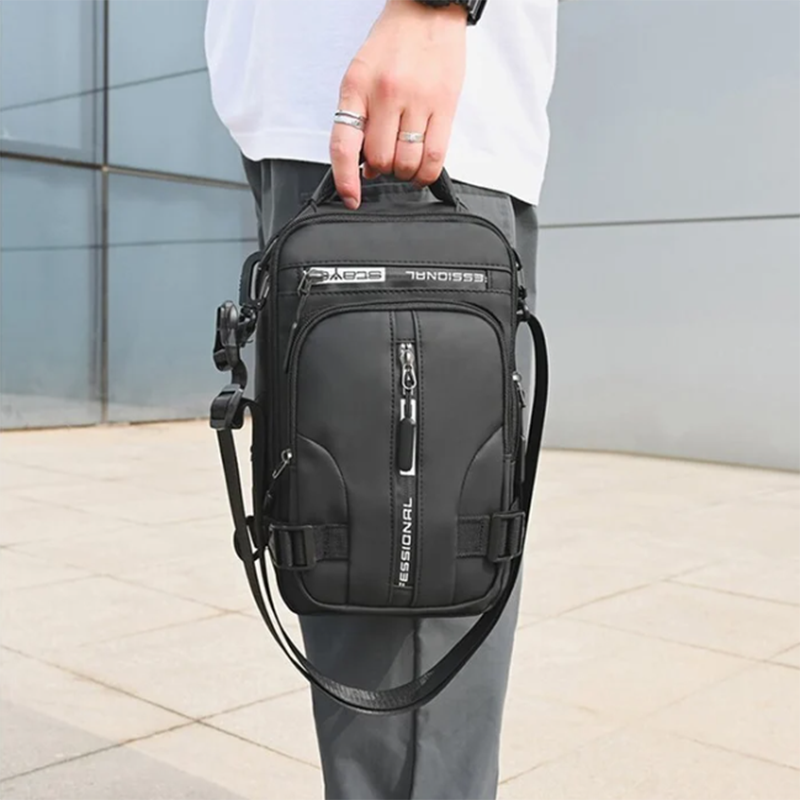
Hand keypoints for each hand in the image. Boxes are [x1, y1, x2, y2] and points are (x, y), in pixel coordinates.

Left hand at [330, 0, 466, 208]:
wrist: (427, 11)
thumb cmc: (393, 44)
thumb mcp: (362, 75)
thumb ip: (360, 119)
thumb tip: (365, 167)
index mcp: (356, 87)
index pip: (345, 145)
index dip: (345, 179)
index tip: (351, 198)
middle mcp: (385, 94)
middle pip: (380, 160)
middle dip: (382, 168)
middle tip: (387, 157)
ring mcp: (417, 100)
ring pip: (407, 162)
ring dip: (405, 172)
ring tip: (407, 160)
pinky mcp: (444, 106)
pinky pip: (435, 157)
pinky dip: (427, 173)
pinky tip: (423, 169)